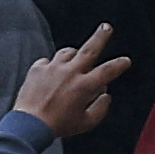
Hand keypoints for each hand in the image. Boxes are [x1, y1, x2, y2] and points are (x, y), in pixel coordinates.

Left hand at [15, 28, 133, 139]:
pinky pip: (48, 60)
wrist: (29, 124)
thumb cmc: (58, 125)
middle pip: (89, 48)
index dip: (119, 64)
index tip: (125, 60)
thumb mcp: (86, 123)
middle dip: (101, 36)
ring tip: (75, 59)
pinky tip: (52, 73)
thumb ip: (100, 108)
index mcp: (84, 86)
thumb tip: (106, 96)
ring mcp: (52, 68)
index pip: (107, 70)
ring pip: (67, 52)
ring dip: (74, 54)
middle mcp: (69, 73)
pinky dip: (52, 65)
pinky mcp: (37, 69)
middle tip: (106, 27)